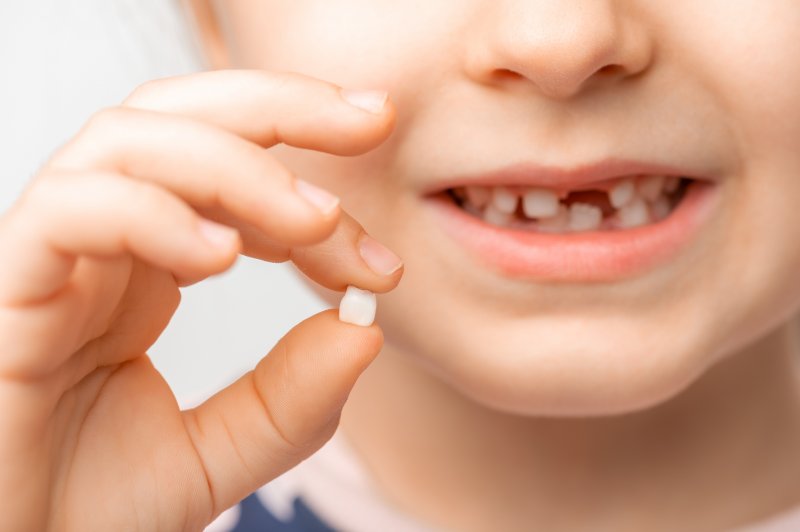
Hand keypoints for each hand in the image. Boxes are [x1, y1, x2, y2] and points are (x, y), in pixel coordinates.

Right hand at [0, 70, 401, 530]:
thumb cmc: (87, 513)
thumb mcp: (218, 457)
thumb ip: (289, 400)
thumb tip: (364, 329)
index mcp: (148, 270)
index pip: (234, 183)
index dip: (316, 201)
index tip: (383, 264)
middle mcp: (101, 249)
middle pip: (182, 118)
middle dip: (283, 105)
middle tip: (374, 119)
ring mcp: (51, 262)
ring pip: (130, 144)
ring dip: (237, 166)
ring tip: (313, 221)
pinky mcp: (6, 293)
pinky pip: (69, 211)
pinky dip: (152, 214)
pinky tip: (220, 257)